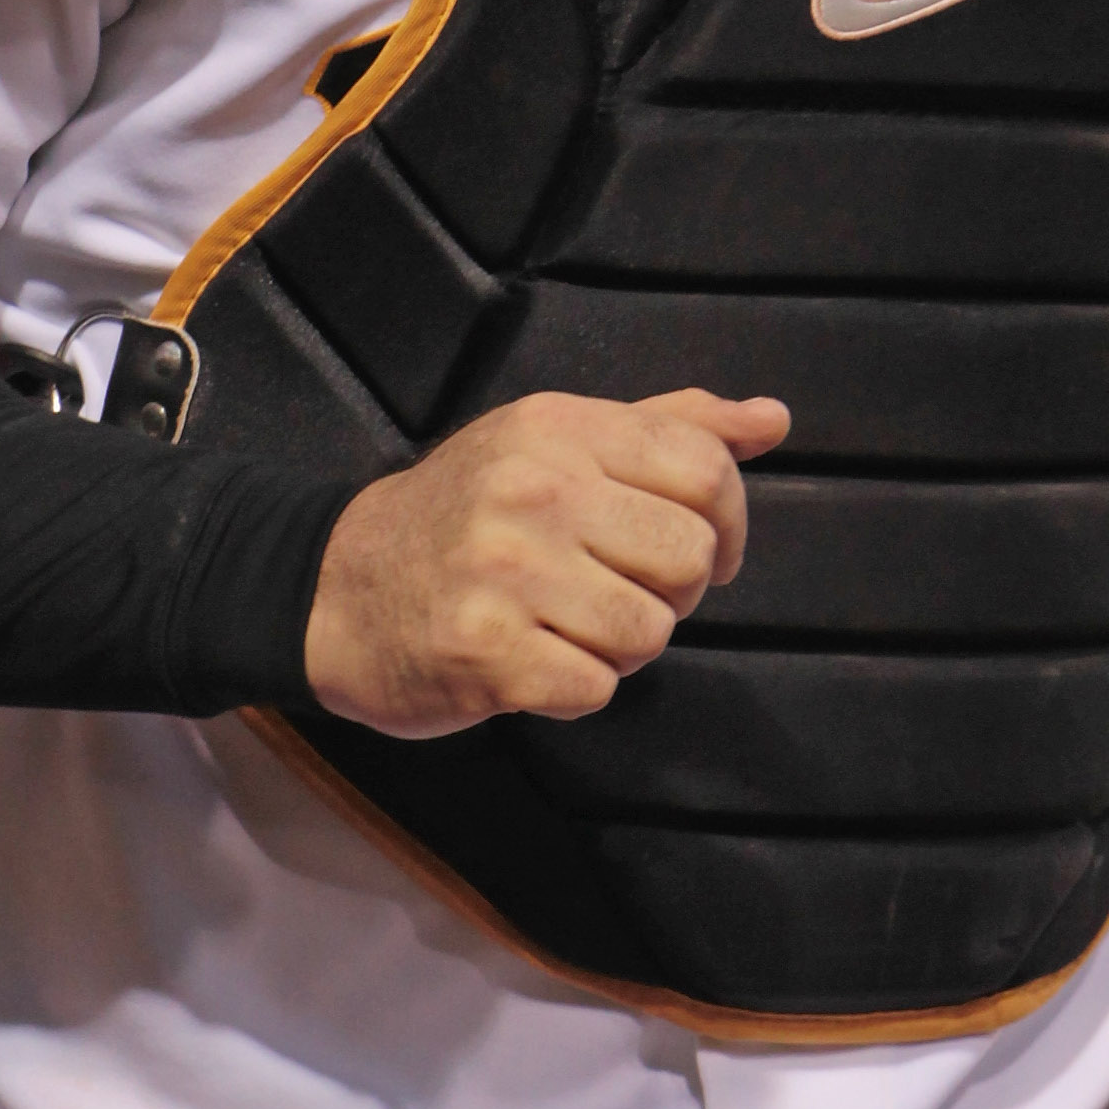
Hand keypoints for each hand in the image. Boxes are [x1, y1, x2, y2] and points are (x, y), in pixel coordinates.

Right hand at [301, 387, 789, 740]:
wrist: (336, 589)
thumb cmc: (465, 517)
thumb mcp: (555, 445)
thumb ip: (669, 428)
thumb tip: (772, 420)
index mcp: (559, 429)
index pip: (706, 467)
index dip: (728, 522)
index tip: (699, 549)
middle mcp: (533, 490)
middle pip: (690, 557)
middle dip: (671, 591)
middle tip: (616, 592)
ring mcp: (506, 573)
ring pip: (651, 631)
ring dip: (622, 647)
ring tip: (568, 627)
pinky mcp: (486, 653)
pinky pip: (596, 688)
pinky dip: (575, 687)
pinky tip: (533, 661)